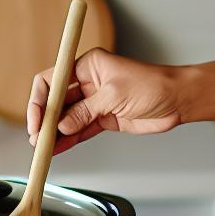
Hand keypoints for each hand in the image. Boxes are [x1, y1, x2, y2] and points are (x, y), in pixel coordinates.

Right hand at [25, 48, 187, 154]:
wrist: (178, 100)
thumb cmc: (153, 85)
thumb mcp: (115, 95)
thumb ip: (86, 111)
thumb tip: (62, 126)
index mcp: (88, 65)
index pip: (52, 79)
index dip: (39, 100)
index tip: (36, 119)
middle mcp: (88, 82)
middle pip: (56, 102)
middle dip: (45, 121)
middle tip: (37, 138)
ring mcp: (95, 102)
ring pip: (66, 119)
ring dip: (55, 134)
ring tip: (43, 149)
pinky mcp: (103, 119)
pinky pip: (80, 130)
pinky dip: (68, 140)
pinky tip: (58, 149)